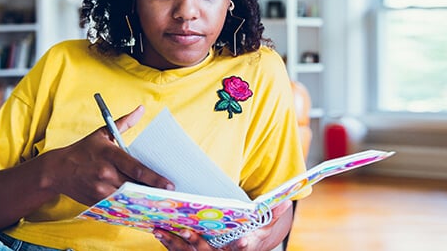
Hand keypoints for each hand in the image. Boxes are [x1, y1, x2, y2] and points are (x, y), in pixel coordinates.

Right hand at [37, 105, 173, 205]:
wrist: (57, 170)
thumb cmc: (83, 150)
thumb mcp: (102, 133)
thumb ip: (124, 123)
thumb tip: (141, 110)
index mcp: (110, 155)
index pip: (137, 169)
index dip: (155, 179)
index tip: (170, 184)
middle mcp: (106, 173)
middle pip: (136, 186)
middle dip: (153, 192)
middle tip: (170, 196)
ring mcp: (100, 190)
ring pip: (128, 198)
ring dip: (143, 201)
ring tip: (160, 202)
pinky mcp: (96, 201)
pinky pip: (117, 206)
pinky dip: (129, 207)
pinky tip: (142, 208)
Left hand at [154, 201, 293, 250]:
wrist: (244, 246)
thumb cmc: (254, 235)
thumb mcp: (265, 226)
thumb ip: (273, 214)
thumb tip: (287, 200)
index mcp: (239, 250)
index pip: (237, 248)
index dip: (226, 245)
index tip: (214, 237)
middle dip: (190, 243)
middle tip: (180, 229)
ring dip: (173, 244)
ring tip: (159, 229)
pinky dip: (169, 244)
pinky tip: (159, 232)